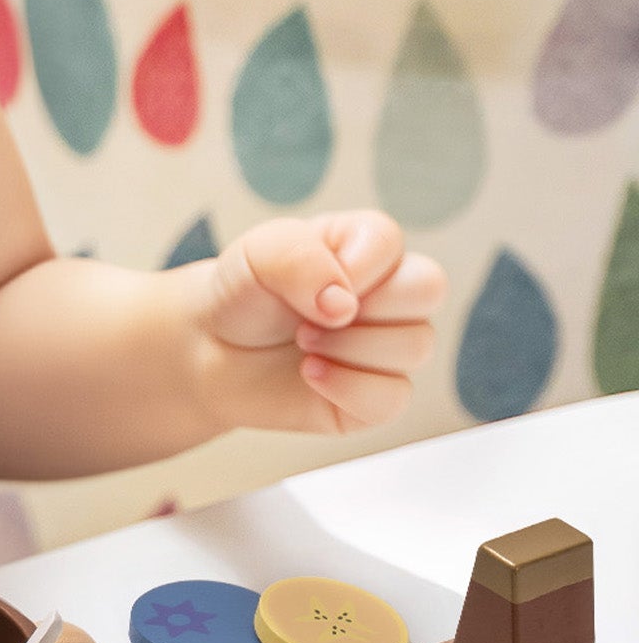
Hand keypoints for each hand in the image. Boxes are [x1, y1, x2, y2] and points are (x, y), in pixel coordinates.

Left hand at [193, 211, 445, 434]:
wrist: (213, 352)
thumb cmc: (243, 295)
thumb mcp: (257, 255)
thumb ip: (300, 259)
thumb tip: (344, 305)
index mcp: (369, 246)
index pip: (390, 243)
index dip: (347, 267)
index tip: (301, 281)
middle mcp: (392, 293)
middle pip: (429, 289)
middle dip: (362, 306)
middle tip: (307, 318)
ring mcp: (390, 345)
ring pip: (417, 346)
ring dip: (347, 347)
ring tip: (304, 343)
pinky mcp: (378, 395)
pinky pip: (395, 398)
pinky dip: (347, 388)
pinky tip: (310, 374)